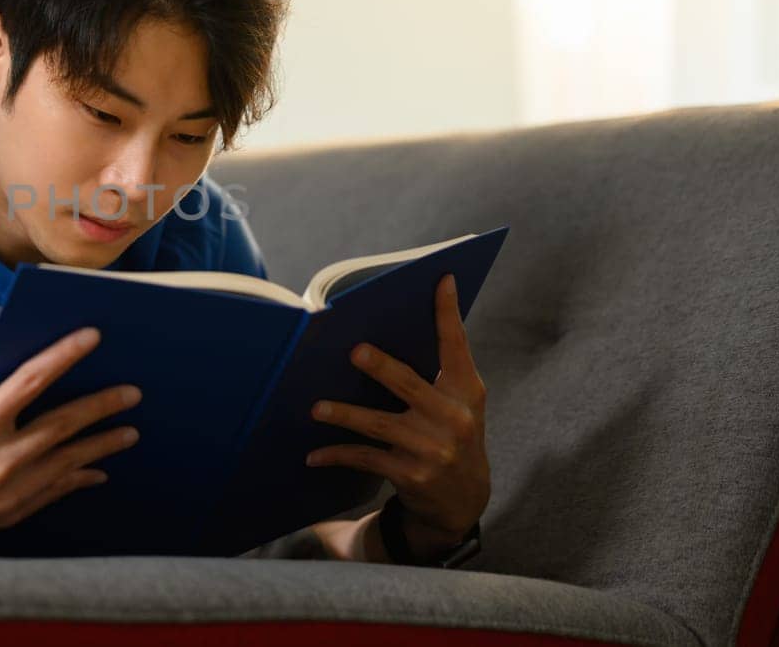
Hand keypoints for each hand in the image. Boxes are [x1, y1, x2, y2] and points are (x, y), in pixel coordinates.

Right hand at [0, 327, 141, 558]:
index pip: (30, 380)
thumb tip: (0, 357)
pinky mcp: (9, 514)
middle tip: (132, 392)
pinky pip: (55, 492)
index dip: (64, 356)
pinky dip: (79, 478)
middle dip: (102, 405)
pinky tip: (97, 469)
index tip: (92, 337)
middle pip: (63, 425)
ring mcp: (8, 492)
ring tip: (130, 430)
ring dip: (102, 444)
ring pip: (69, 462)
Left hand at [305, 273, 489, 546]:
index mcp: (466, 390)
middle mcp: (453, 418)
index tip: (442, 279)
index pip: (456, 345)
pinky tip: (312, 455)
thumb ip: (438, 370)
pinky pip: (365, 458)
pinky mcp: (411, 474)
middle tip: (354, 351)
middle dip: (381, 368)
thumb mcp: (459, 402)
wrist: (464, 498)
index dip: (448, 312)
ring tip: (316, 408)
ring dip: (344, 415)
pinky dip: (336, 455)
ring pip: (378, 425)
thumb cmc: (452, 432)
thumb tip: (387, 328)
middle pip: (409, 385)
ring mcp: (432, 449)